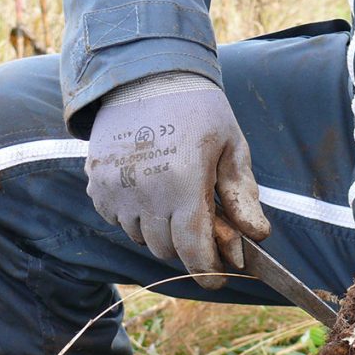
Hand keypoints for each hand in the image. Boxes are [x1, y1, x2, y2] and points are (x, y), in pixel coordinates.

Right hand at [86, 72, 269, 288]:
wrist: (145, 76)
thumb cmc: (200, 111)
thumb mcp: (232, 147)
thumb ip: (242, 195)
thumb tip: (257, 237)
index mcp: (185, 183)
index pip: (194, 250)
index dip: (208, 271)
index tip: (219, 278)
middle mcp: (146, 191)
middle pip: (168, 249)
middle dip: (189, 245)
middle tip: (203, 222)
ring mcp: (117, 188)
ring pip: (142, 237)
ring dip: (161, 230)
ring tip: (175, 198)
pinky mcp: (97, 183)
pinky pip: (118, 220)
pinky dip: (135, 216)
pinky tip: (149, 188)